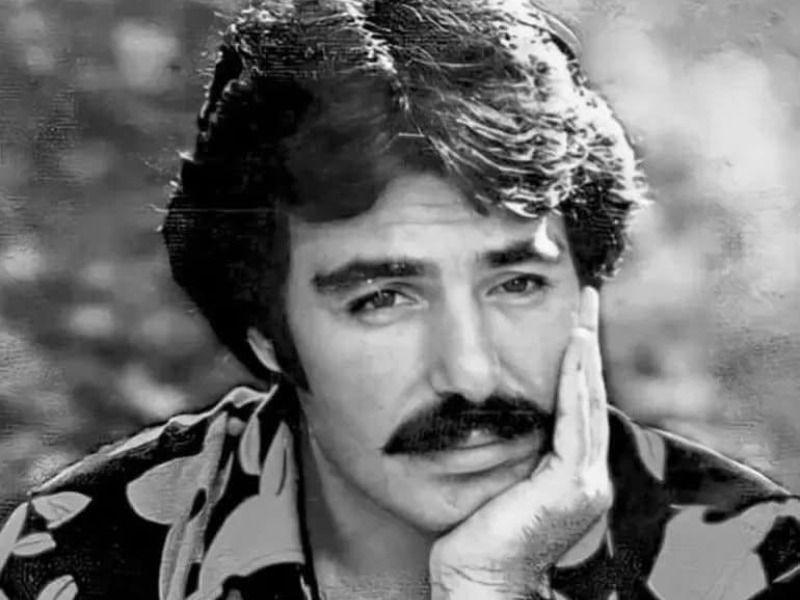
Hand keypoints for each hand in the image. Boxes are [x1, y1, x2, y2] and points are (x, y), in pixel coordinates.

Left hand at [429, 287, 611, 598]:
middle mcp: (588, 476)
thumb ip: (513, 446)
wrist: (477, 576)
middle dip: (589, 347)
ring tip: (584, 314)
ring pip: (588, 402)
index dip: (579, 363)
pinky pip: (575, 421)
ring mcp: (586, 482)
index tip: (574, 323)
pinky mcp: (573, 486)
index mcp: (571, 474)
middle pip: (591, 396)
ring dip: (585, 355)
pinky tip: (573, 348)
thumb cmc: (477, 531)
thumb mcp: (499, 476)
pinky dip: (574, 382)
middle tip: (587, 302)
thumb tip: (500, 409)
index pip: (579, 406)